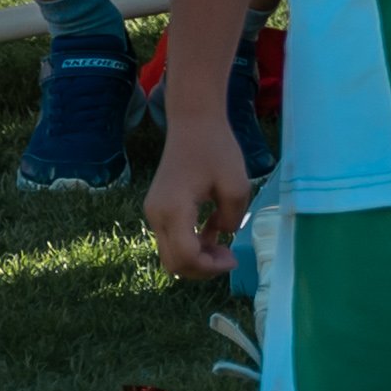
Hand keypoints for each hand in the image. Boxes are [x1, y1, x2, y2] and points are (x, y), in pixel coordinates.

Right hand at [145, 99, 250, 282]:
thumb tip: (222, 234)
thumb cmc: (216, 149)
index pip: (185, 257)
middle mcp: (156, 215)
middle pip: (174, 263)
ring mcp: (154, 212)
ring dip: (196, 257)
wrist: (193, 123)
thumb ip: (231, 218)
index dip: (209, 267)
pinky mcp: (158, 208)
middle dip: (202, 268)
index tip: (232, 259)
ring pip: (171, 253)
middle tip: (228, 257)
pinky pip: (172, 238)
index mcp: (174, 210)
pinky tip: (212, 231)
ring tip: (222, 246)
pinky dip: (191, 244)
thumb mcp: (236, 185)